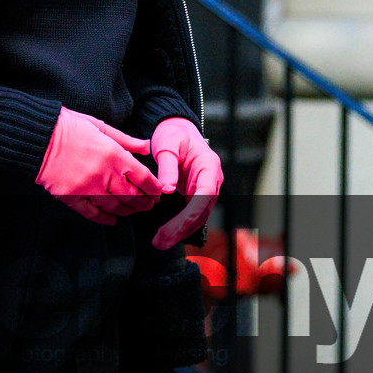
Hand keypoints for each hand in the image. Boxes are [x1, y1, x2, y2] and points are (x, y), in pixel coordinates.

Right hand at [36, 107, 160, 223]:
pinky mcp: (72, 197)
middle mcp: (103, 174)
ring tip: (132, 210)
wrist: (39, 136)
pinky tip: (112, 219)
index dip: (153, 188)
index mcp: (113, 155)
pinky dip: (105, 219)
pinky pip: (93, 213)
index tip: (158, 192)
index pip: (143, 177)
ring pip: (115, 207)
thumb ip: (127, 141)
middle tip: (148, 205)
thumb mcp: (102, 128)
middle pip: (132, 196)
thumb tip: (147, 148)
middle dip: (144, 203)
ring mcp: (87, 188)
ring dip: (127, 211)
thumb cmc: (70, 127)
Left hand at [149, 117, 222, 249]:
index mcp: (209, 166)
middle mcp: (212, 180)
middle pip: (202, 211)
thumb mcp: (167, 144)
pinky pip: (192, 214)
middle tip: (161, 242)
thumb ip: (167, 167)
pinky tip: (166, 236)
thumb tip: (167, 190)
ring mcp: (206, 189)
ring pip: (198, 216)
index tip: (173, 228)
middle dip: (182, 229)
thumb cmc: (174, 134)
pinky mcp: (196, 194)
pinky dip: (180, 226)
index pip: (205, 195)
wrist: (177, 129)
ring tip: (160, 243)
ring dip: (180, 232)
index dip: (190, 214)